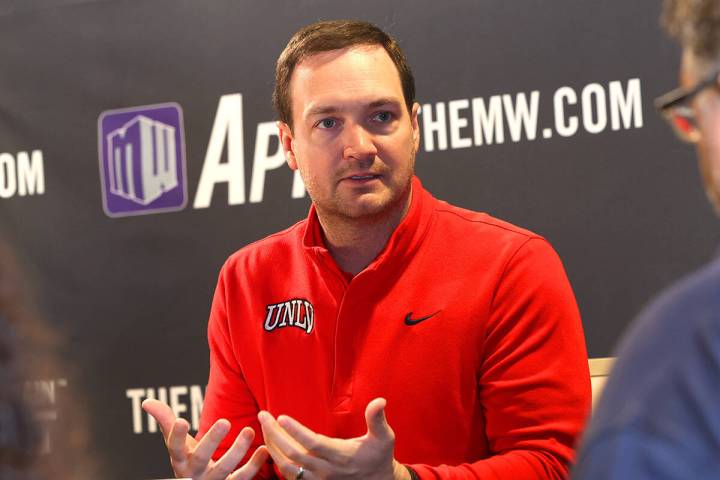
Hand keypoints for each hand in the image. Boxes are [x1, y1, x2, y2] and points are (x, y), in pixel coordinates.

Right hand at [142, 399, 268, 479]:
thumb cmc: (187, 459)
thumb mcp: (176, 443)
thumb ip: (165, 421)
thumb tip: (147, 402)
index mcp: (180, 460)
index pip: (175, 448)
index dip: (177, 436)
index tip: (182, 420)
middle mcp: (194, 473)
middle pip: (202, 458)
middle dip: (212, 440)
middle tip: (225, 421)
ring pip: (225, 469)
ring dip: (238, 450)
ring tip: (249, 430)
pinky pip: (242, 479)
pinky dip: (254, 466)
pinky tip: (264, 449)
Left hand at [258, 398, 409, 479]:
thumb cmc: (379, 456)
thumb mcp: (384, 437)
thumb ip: (377, 419)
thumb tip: (380, 401)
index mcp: (342, 456)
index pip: (313, 444)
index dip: (295, 431)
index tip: (280, 417)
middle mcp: (327, 470)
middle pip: (294, 454)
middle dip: (274, 434)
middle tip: (262, 415)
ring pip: (287, 467)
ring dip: (272, 447)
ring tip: (264, 427)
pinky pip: (289, 476)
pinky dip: (277, 461)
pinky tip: (271, 446)